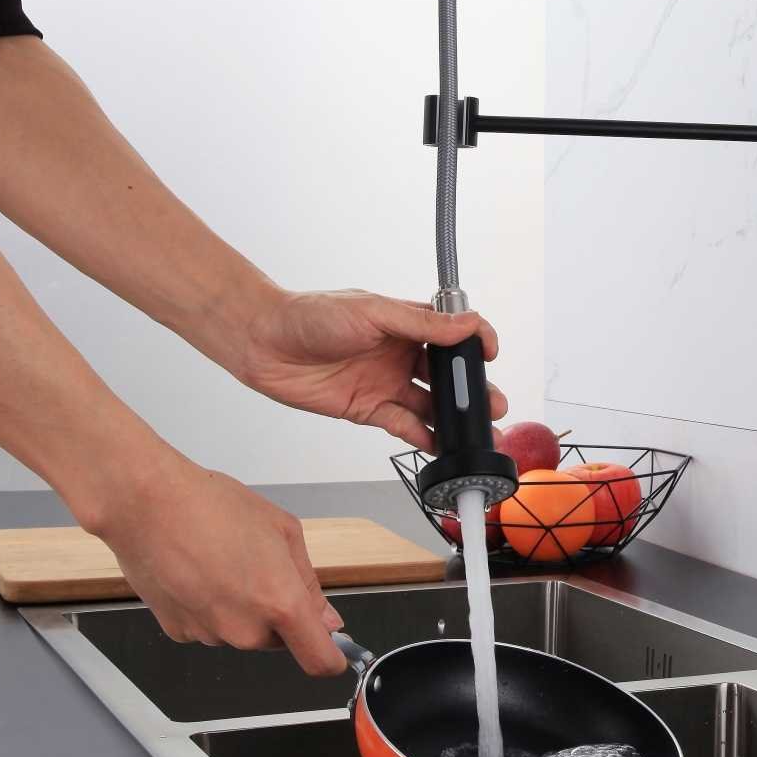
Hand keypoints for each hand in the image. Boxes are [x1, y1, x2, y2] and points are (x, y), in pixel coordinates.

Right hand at [92, 451, 348, 674]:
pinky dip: (210, 609)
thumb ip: (308, 583)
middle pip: (277, 640)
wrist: (146, 504)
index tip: (334, 651)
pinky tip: (197, 574)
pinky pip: (209, 628)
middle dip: (278, 613)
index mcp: (280, 603)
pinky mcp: (178, 633)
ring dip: (242, 609)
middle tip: (259, 568)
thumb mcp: (283, 531)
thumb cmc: (216, 506)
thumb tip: (327, 620)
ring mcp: (209, 634)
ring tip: (222, 563)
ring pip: (241, 633)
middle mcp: (245, 629)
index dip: (331, 657)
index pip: (317, 659)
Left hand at [237, 289, 507, 450]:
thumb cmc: (312, 315)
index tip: (489, 353)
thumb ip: (422, 324)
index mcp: (406, 324)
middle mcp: (400, 354)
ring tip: (478, 432)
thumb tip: (468, 325)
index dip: (476, 342)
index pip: (454, 333)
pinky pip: (403, 424)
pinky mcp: (367, 409)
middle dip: (473, 390)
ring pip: (430, 405)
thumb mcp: (373, 313)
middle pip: (448, 375)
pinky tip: (440, 444)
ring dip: (454, 418)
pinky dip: (423, 436)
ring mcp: (385, 383)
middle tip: (493, 403)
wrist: (264, 342)